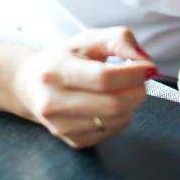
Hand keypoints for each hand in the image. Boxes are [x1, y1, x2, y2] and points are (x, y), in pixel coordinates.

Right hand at [12, 27, 154, 147]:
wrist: (31, 85)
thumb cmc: (67, 58)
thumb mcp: (89, 39)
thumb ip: (119, 40)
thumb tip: (144, 60)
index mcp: (54, 70)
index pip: (103, 77)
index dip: (133, 74)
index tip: (148, 67)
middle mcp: (52, 102)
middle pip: (113, 104)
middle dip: (138, 90)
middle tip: (141, 79)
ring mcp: (60, 126)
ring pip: (116, 119)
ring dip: (132, 104)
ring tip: (125, 89)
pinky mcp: (72, 140)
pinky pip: (112, 131)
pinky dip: (122, 117)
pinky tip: (112, 104)